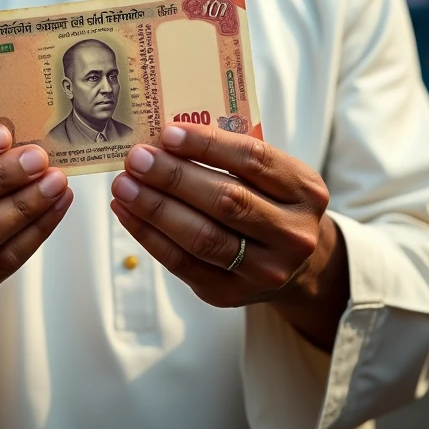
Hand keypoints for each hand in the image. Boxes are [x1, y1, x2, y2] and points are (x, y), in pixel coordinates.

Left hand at [111, 124, 346, 350]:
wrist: (295, 260)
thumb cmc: (269, 199)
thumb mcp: (270, 172)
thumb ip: (230, 154)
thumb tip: (163, 138)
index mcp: (304, 190)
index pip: (254, 160)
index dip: (207, 145)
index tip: (167, 133)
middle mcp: (293, 234)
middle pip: (226, 201)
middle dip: (174, 177)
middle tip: (137, 159)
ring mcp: (265, 270)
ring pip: (202, 237)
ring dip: (155, 208)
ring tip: (124, 185)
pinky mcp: (231, 294)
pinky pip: (183, 264)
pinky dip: (149, 236)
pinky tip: (127, 212)